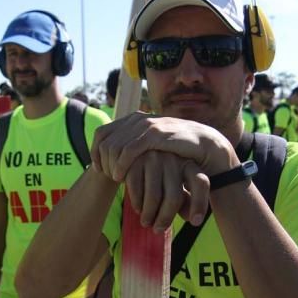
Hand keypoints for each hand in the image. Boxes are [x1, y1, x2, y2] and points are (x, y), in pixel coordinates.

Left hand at [92, 114, 234, 182]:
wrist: (202, 144)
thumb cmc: (176, 149)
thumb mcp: (151, 145)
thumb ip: (134, 145)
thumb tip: (112, 155)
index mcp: (133, 119)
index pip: (101, 133)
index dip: (94, 152)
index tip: (97, 169)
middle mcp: (137, 119)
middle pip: (105, 141)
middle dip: (102, 161)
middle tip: (107, 177)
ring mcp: (146, 125)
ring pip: (115, 146)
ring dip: (111, 165)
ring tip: (115, 179)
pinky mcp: (156, 134)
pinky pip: (129, 151)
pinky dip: (121, 165)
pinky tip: (121, 177)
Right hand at [122, 151, 210, 230]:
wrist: (128, 155)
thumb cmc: (157, 176)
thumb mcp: (173, 186)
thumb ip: (184, 201)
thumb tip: (191, 218)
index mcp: (188, 163)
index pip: (200, 182)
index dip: (199, 204)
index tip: (195, 223)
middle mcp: (173, 158)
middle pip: (174, 197)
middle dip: (165, 218)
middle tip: (158, 230)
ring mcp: (153, 157)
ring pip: (154, 196)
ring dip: (149, 215)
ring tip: (146, 222)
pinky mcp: (134, 160)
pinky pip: (136, 190)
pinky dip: (137, 204)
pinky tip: (138, 209)